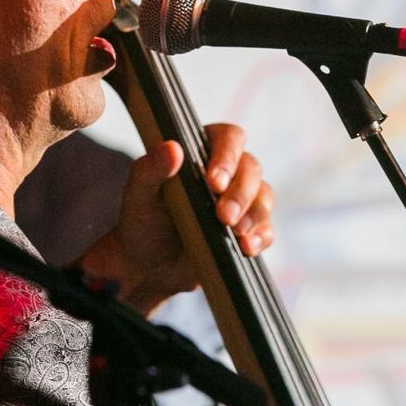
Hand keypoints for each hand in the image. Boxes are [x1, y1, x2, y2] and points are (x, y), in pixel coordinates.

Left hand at [76, 124, 274, 314]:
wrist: (150, 266)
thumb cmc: (143, 222)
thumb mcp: (138, 196)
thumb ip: (150, 169)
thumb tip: (173, 148)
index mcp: (201, 151)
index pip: (228, 138)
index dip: (227, 156)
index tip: (214, 182)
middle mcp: (227, 171)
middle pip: (251, 168)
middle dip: (240, 193)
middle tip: (223, 217)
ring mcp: (241, 201)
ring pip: (264, 196)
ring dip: (253, 214)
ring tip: (235, 234)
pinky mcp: (249, 229)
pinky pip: (266, 229)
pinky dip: (260, 237)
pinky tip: (247, 247)